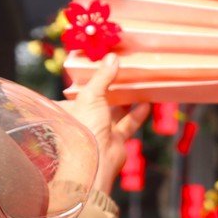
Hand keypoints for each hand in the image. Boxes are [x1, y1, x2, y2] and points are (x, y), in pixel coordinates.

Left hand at [66, 55, 150, 193]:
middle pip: (98, 101)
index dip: (88, 80)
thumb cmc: (85, 126)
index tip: (102, 68)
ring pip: (114, 112)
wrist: (95, 160)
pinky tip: (147, 103)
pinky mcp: (115, 140)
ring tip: (137, 86)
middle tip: (123, 74)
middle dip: (110, 89)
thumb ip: (103, 76)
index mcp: (70, 109)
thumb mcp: (91, 95)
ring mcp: (100, 131)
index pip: (77, 92)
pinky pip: (127, 124)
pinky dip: (137, 114)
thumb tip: (112, 57)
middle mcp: (84, 120)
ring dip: (126, 100)